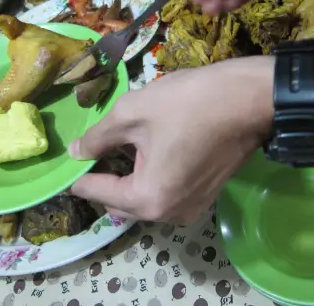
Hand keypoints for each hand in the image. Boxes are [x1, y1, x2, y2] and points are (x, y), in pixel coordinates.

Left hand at [68, 57, 273, 223]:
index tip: (64, 164)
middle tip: (88, 153)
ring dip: (126, 181)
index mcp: (148, 199)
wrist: (249, 99)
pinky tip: (143, 156)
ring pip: (143, 201)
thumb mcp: (131, 113)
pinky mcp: (205, 197)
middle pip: (120, 203)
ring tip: (112, 152)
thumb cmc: (187, 104)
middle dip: (101, 180)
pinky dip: (149, 181)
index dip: (76, 176)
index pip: (97, 192)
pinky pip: (165, 195)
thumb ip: (97, 137)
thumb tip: (76, 152)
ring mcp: (191, 209)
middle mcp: (169, 215)